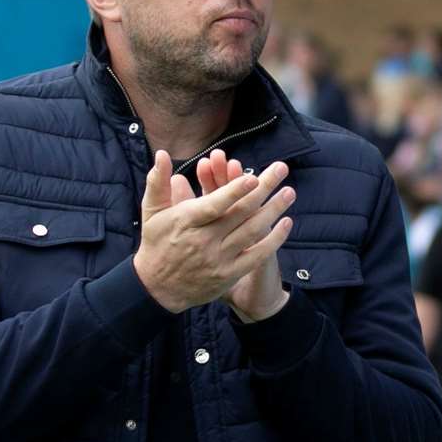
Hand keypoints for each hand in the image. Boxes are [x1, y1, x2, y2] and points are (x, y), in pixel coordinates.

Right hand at [131, 149, 294, 314]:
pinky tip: (285, 223)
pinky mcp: (228, 274)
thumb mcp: (152, 211)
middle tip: (281, 169)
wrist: (157, 288)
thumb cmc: (156, 243)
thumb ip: (158, 182)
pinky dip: (273, 239)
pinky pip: (256, 255)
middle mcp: (203, 240)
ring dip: (273, 210)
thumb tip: (163, 154)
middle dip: (264, 189)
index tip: (252, 177)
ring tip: (289, 192)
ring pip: (251, 231)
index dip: (233, 191)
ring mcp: (218, 259)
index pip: (213, 205)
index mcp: (185, 221)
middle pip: (239, 212)